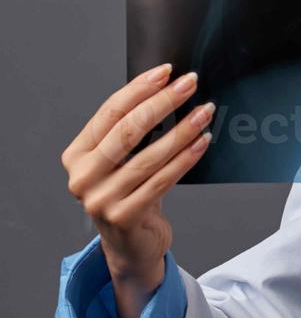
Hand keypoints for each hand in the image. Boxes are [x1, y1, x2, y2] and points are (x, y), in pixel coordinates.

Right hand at [61, 64, 213, 317]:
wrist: (132, 245)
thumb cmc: (132, 193)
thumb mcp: (123, 161)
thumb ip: (132, 132)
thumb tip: (168, 88)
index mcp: (77, 155)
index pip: (109, 113)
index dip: (139, 89)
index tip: (166, 72)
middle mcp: (82, 177)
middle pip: (127, 130)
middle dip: (163, 102)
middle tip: (190, 83)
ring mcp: (100, 200)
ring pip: (148, 156)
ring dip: (182, 129)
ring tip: (205, 110)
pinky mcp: (123, 217)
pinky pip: (162, 180)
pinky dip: (185, 158)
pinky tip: (202, 141)